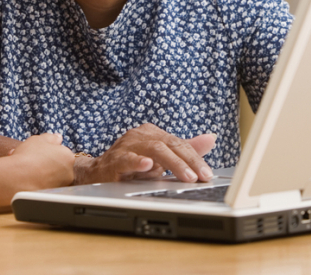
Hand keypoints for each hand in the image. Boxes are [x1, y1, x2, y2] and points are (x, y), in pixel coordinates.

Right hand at [8, 134, 74, 189]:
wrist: (17, 179)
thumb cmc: (29, 156)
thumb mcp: (39, 139)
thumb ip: (51, 137)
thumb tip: (58, 138)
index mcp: (68, 156)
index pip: (60, 152)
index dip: (46, 151)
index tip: (35, 151)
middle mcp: (69, 173)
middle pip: (55, 165)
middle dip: (42, 161)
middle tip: (27, 158)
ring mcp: (60, 186)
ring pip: (48, 176)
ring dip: (36, 171)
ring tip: (21, 167)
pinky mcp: (50, 197)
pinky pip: (42, 186)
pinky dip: (34, 182)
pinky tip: (21, 178)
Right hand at [73, 123, 215, 184]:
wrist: (99, 172)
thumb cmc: (131, 164)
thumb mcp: (161, 159)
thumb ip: (185, 149)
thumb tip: (211, 138)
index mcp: (153, 133)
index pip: (179, 143)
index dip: (195, 158)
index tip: (208, 174)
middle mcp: (141, 136)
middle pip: (169, 144)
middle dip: (189, 161)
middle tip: (202, 176)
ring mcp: (127, 146)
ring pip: (154, 150)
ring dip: (173, 164)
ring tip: (186, 176)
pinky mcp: (114, 160)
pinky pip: (126, 159)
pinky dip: (137, 162)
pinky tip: (147, 165)